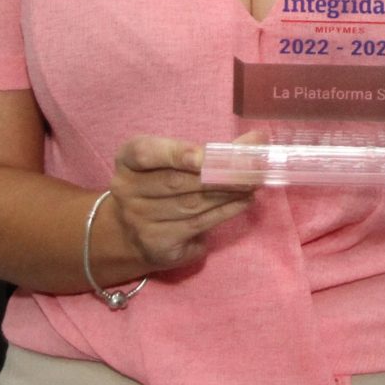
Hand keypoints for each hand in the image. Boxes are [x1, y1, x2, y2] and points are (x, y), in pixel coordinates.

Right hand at [107, 135, 254, 270]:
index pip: (144, 153)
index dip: (174, 153)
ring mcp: (140, 221)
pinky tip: (242, 203)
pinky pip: (197, 226)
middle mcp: (127, 191)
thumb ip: (210, 150)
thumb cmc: (158, 187)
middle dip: (218, 174)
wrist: (129, 235)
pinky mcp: (157, 245)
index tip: (201, 156)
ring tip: (252, 184)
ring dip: (227, 194)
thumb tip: (257, 139)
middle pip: (176, 182)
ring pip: (191, 205)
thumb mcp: (169, 163)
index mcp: (127, 163)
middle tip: (251, 169)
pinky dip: (224, 212)